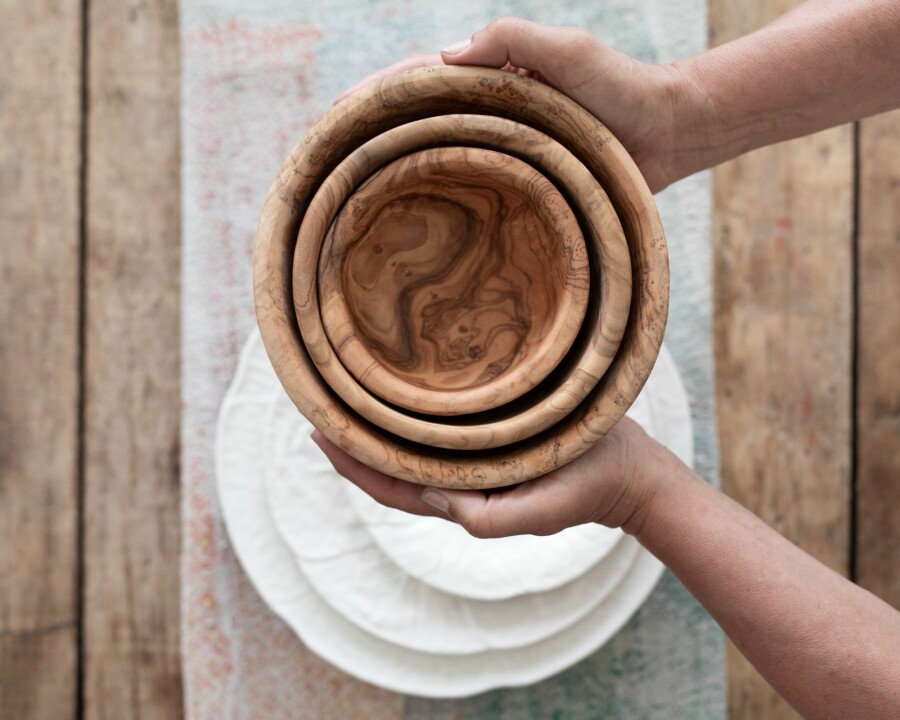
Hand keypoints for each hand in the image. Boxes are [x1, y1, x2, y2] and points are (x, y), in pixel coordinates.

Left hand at [311, 417, 680, 538]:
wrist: (629, 474)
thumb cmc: (586, 489)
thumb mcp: (538, 510)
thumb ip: (485, 516)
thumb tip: (431, 498)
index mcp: (464, 500)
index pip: (393, 488)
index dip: (354, 465)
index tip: (320, 433)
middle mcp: (463, 479)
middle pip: (394, 467)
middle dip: (356, 443)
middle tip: (320, 409)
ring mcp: (479, 459)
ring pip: (414, 449)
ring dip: (380, 429)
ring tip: (350, 400)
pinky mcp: (497, 438)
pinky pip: (444, 432)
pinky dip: (415, 419)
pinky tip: (406, 396)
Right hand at [336, 17, 711, 191]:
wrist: (669, 131)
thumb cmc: (623, 86)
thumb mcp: (570, 52)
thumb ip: (514, 41)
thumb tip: (443, 54)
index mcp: (490, 76)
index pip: (417, 81)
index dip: (374, 97)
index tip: (334, 119)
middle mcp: (488, 112)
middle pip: (414, 122)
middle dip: (369, 136)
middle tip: (327, 163)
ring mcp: (502, 148)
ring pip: (437, 157)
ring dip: (395, 172)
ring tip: (355, 197)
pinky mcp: (522, 180)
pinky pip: (472, 190)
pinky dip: (439, 201)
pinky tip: (417, 223)